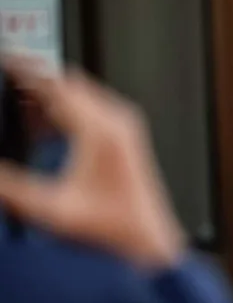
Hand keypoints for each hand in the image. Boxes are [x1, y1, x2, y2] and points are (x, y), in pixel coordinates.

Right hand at [0, 57, 185, 268]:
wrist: (148, 243)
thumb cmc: (114, 228)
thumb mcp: (50, 210)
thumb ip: (10, 188)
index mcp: (100, 131)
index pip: (56, 83)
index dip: (25, 69)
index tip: (5, 59)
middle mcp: (117, 122)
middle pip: (68, 82)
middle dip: (34, 82)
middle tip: (7, 86)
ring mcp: (125, 128)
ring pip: (80, 94)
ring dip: (48, 98)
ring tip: (18, 110)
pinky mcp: (127, 138)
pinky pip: (91, 108)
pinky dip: (64, 111)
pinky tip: (42, 130)